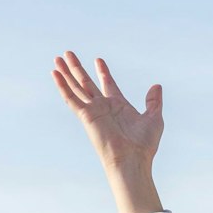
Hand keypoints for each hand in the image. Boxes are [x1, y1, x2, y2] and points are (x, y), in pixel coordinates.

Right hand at [53, 51, 164, 212]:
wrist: (132, 159)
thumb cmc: (144, 144)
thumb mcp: (154, 118)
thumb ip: (154, 101)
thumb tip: (157, 86)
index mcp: (119, 106)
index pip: (108, 84)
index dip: (103, 72)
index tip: (98, 60)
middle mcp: (104, 107)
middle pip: (87, 83)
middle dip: (78, 68)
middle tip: (68, 54)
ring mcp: (93, 110)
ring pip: (76, 87)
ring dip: (67, 72)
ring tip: (58, 58)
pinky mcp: (85, 115)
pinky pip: (71, 98)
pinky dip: (62, 85)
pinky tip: (55, 73)